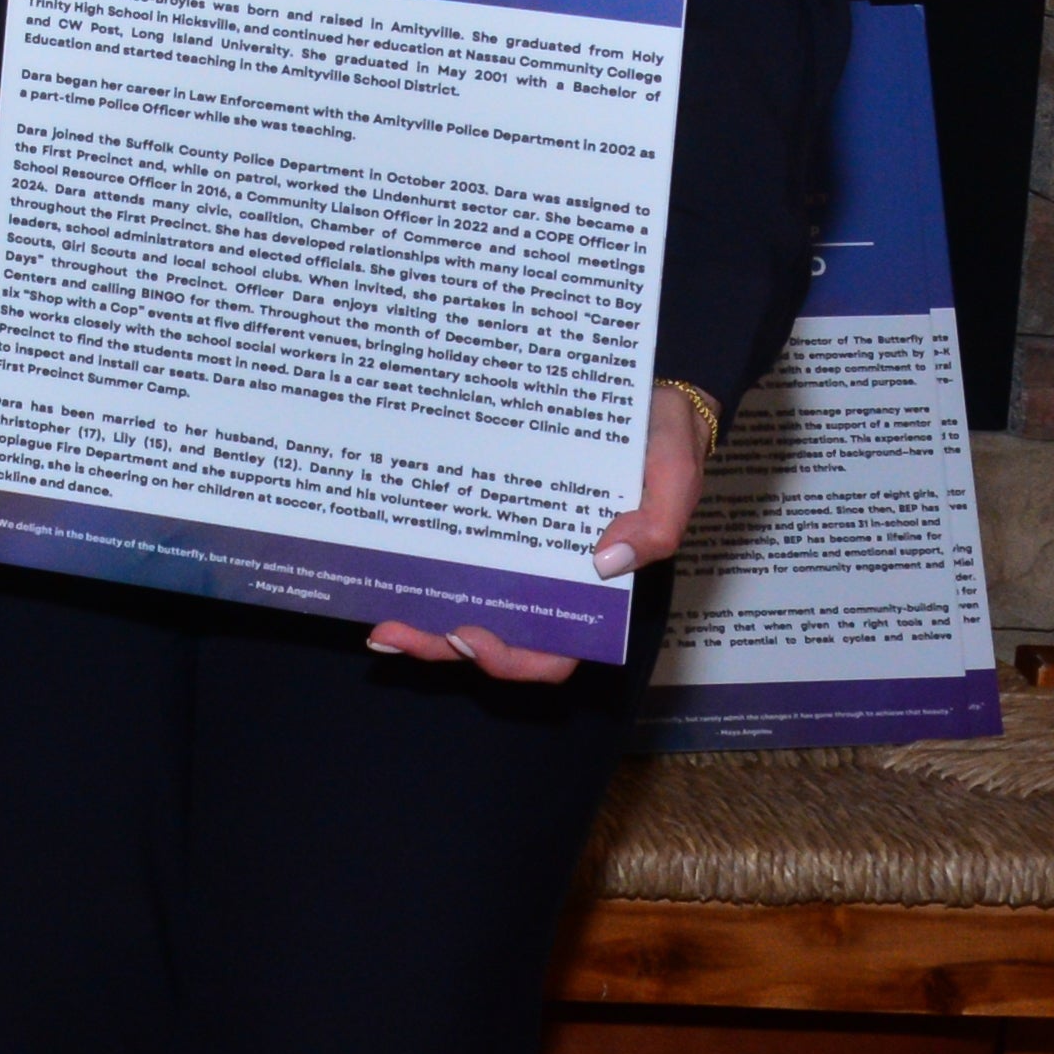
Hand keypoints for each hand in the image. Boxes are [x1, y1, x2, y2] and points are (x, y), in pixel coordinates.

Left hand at [369, 383, 710, 686]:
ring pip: (468, 599)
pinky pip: (458, 547)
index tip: (467, 635)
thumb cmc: (663, 442)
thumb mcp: (673, 477)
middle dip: (441, 644)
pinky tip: (387, 553)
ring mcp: (518, 547)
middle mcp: (549, 576)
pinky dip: (426, 560)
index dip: (511, 659)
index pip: (554, 650)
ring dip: (423, 616)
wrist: (646, 394)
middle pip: (495, 633)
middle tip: (395, 631)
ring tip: (380, 617)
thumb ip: (657, 522)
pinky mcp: (494, 511)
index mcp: (594, 588)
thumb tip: (605, 563)